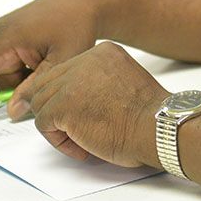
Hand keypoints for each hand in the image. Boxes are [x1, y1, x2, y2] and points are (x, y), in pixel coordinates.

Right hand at [0, 0, 100, 119]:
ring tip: (49, 59)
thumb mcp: (62, 61)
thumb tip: (10, 111)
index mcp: (5, 38)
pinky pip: (8, 65)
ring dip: (24, 78)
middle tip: (49, 72)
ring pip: (3, 75)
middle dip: (17, 87)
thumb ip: (35, 88)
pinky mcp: (6, 35)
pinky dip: (25, 69)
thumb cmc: (75, 27)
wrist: (83, 3)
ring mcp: (0, 34)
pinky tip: (43, 55)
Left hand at [9, 41, 168, 167]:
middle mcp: (85, 60)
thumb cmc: (150, 116)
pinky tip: (81, 147)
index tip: (72, 113)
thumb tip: (77, 99)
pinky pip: (43, 123)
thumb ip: (99, 83)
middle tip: (66, 131)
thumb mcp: (123, 82)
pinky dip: (58, 141)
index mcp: (103, 52)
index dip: (64, 96)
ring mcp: (72, 81)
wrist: (158, 128)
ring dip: (56, 126)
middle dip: (53, 109)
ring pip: (41, 102)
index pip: (65, 70)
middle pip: (48, 83)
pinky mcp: (63, 105)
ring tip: (81, 140)